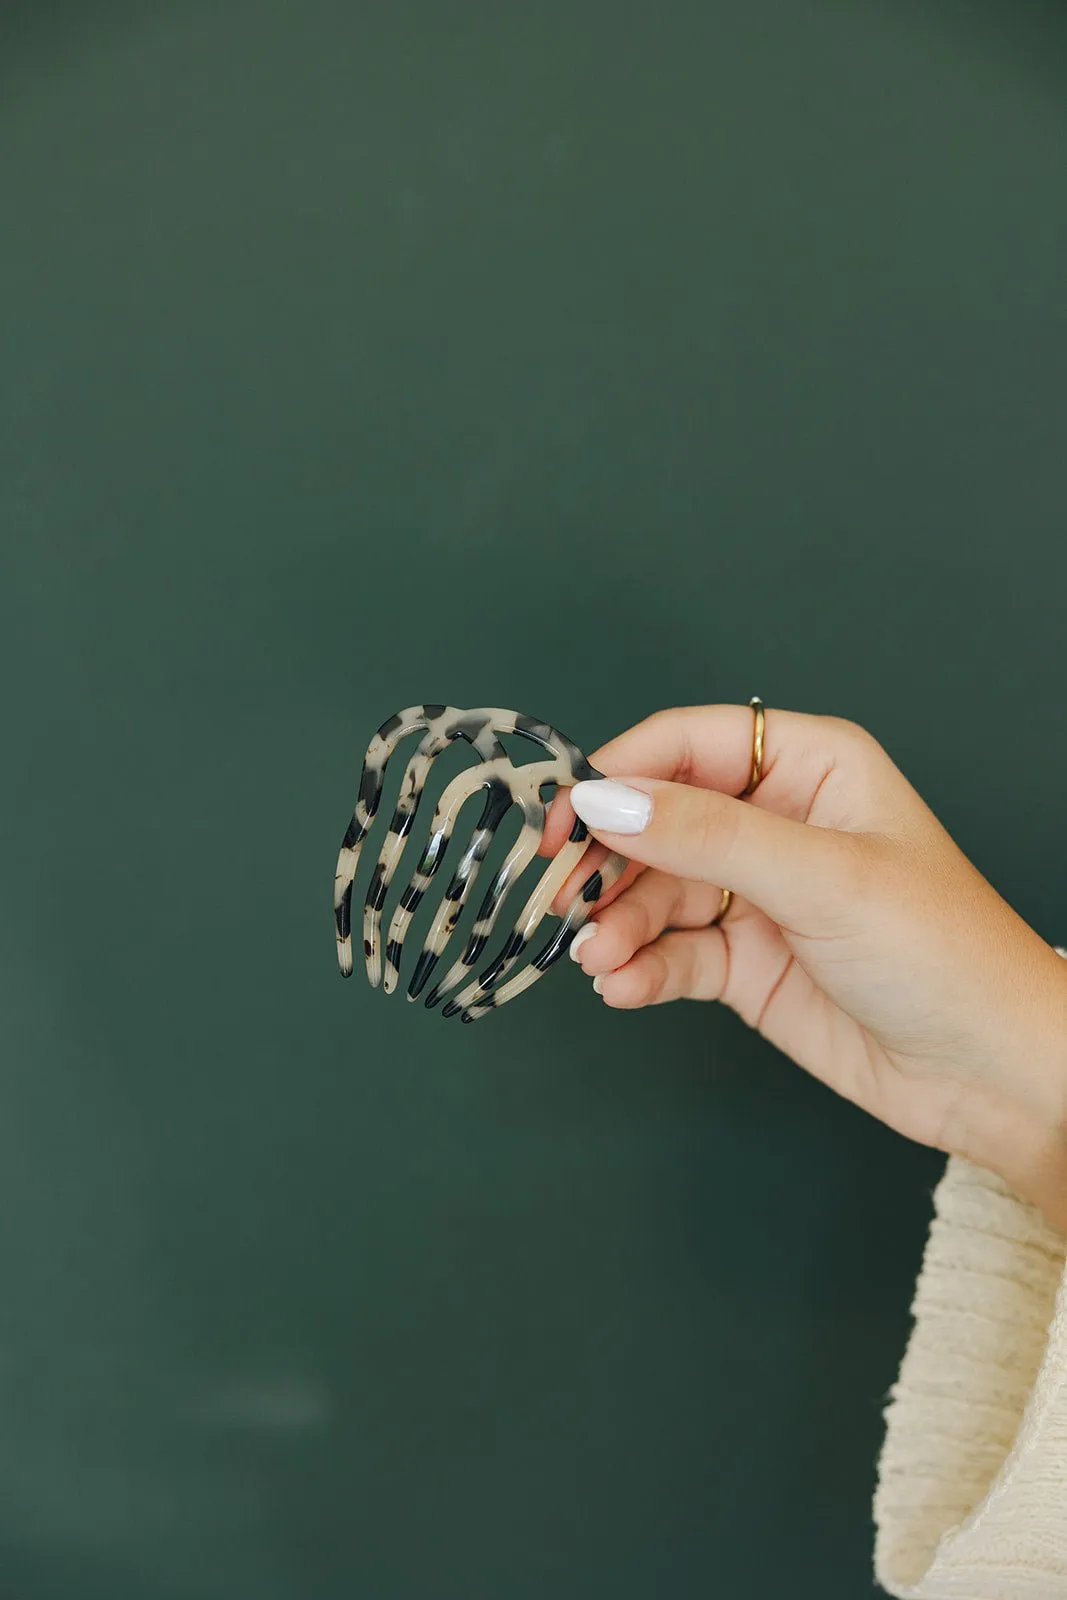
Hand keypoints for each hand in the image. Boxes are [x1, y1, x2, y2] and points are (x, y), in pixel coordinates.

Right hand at [542, 705, 1066, 1229]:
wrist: (991, 1074)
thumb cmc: (944, 953)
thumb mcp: (823, 879)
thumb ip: (709, 837)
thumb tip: (605, 800)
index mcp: (809, 767)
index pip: (686, 744)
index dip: (618, 774)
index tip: (565, 819)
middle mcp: (776, 822)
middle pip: (656, 821)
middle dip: (606, 862)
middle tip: (563, 902)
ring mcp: (757, 895)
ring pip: (653, 892)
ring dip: (615, 925)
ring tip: (599, 961)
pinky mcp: (744, 962)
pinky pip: (669, 952)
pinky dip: (637, 968)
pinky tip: (622, 987)